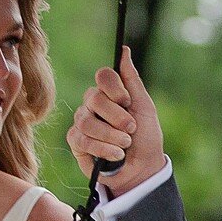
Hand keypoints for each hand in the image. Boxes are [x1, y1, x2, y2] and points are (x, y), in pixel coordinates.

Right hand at [67, 46, 165, 198]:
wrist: (142, 169)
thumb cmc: (145, 138)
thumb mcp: (145, 108)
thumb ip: (132, 80)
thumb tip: (124, 51)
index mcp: (110, 93)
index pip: (103, 76)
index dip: (114, 88)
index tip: (127, 101)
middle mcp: (93, 104)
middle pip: (94, 97)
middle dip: (117, 117)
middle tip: (131, 129)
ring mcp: (83, 122)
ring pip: (86, 121)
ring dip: (111, 136)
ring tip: (125, 145)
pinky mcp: (76, 142)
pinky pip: (81, 139)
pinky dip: (102, 149)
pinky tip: (115, 155)